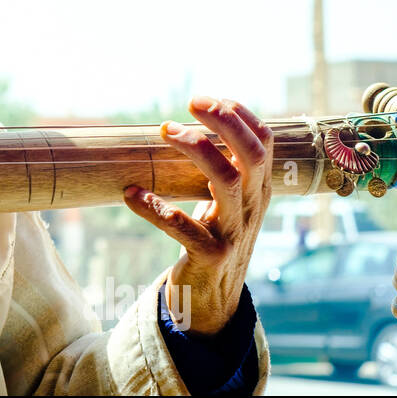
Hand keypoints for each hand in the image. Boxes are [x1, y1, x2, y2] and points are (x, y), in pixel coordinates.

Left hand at [122, 96, 272, 336]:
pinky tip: (132, 193)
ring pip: (223, 181)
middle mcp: (252, 207)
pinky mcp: (210, 255)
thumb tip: (197, 124)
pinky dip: (155, 208)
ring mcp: (234, 232)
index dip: (241, 115)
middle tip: (192, 102)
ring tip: (165, 131)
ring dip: (195, 150)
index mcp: (258, 190)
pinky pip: (182, 227)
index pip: (264, 143)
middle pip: (251, 155)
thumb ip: (224, 169)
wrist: (213, 299)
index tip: (209, 98)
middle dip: (224, 122)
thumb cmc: (215, 238)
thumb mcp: (229, 203)